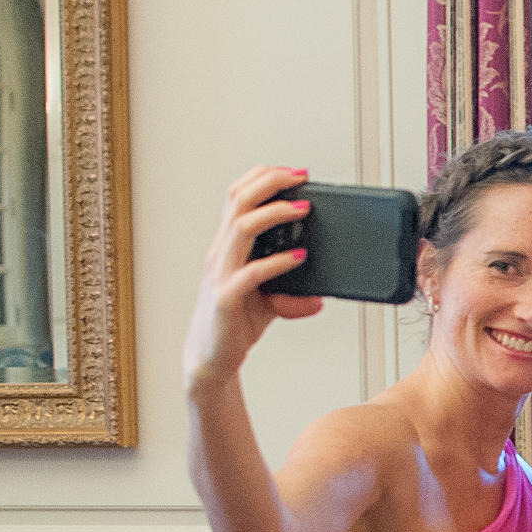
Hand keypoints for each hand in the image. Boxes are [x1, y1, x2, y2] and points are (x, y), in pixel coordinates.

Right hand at [183, 166, 323, 390]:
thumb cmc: (234, 323)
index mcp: (227, 246)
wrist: (211, 358)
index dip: (262, 178)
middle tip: (300, 177)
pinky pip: (251, 273)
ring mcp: (221, 274)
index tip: (294, 173)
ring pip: (241, 228)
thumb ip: (291, 293)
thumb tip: (320, 298)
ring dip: (274, 213)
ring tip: (302, 209)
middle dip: (270, 183)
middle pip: (237, 201)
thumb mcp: (268, 302)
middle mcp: (221, 253)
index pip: (236, 197)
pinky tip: (298, 258)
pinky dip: (277, 262)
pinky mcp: (227, 298)